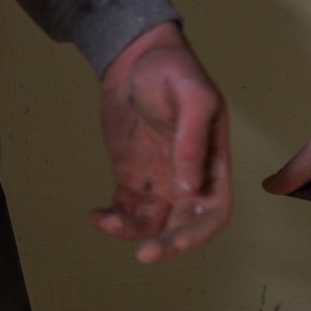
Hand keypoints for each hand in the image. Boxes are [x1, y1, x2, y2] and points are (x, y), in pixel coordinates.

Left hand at [94, 22, 231, 263]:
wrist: (135, 56)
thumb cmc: (173, 68)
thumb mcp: (193, 94)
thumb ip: (193, 138)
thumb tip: (191, 185)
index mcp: (213, 163)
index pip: (214, 212)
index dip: (198, 233)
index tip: (172, 241)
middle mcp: (189, 179)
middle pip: (185, 227)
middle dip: (167, 245)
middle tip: (143, 255)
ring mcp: (159, 181)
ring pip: (151, 224)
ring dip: (131, 232)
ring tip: (105, 220)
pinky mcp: (132, 179)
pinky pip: (125, 210)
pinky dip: (111, 219)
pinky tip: (95, 214)